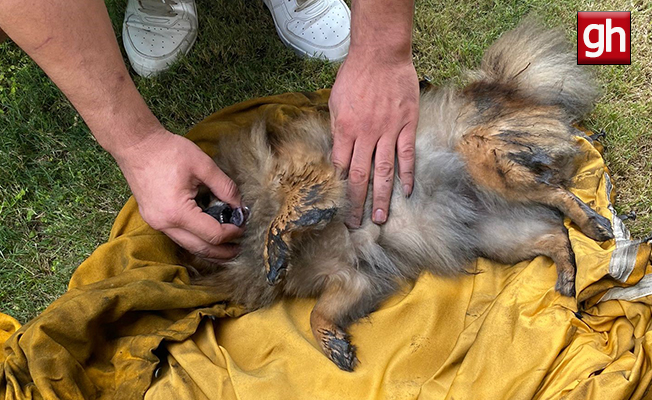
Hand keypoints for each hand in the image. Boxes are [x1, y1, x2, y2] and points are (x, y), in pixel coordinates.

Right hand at [114, 129, 243, 262]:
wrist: (137, 145)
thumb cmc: (167, 152)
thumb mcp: (203, 165)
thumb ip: (225, 187)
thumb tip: (239, 205)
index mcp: (178, 212)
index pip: (212, 234)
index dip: (232, 233)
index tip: (242, 226)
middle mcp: (164, 223)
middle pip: (199, 248)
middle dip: (221, 252)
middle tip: (238, 251)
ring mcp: (156, 223)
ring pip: (187, 245)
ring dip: (207, 249)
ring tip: (226, 248)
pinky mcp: (153, 218)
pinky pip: (178, 236)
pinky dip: (194, 239)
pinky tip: (206, 236)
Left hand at [329, 52, 418, 227]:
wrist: (380, 54)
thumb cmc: (355, 75)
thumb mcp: (335, 101)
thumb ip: (337, 128)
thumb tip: (337, 151)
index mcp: (344, 129)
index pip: (340, 167)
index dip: (339, 188)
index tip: (337, 205)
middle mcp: (365, 134)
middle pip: (360, 176)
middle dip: (356, 202)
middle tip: (355, 223)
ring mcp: (387, 131)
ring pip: (383, 171)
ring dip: (381, 197)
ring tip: (379, 218)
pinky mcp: (406, 125)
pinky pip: (406, 155)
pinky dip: (407, 174)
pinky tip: (407, 191)